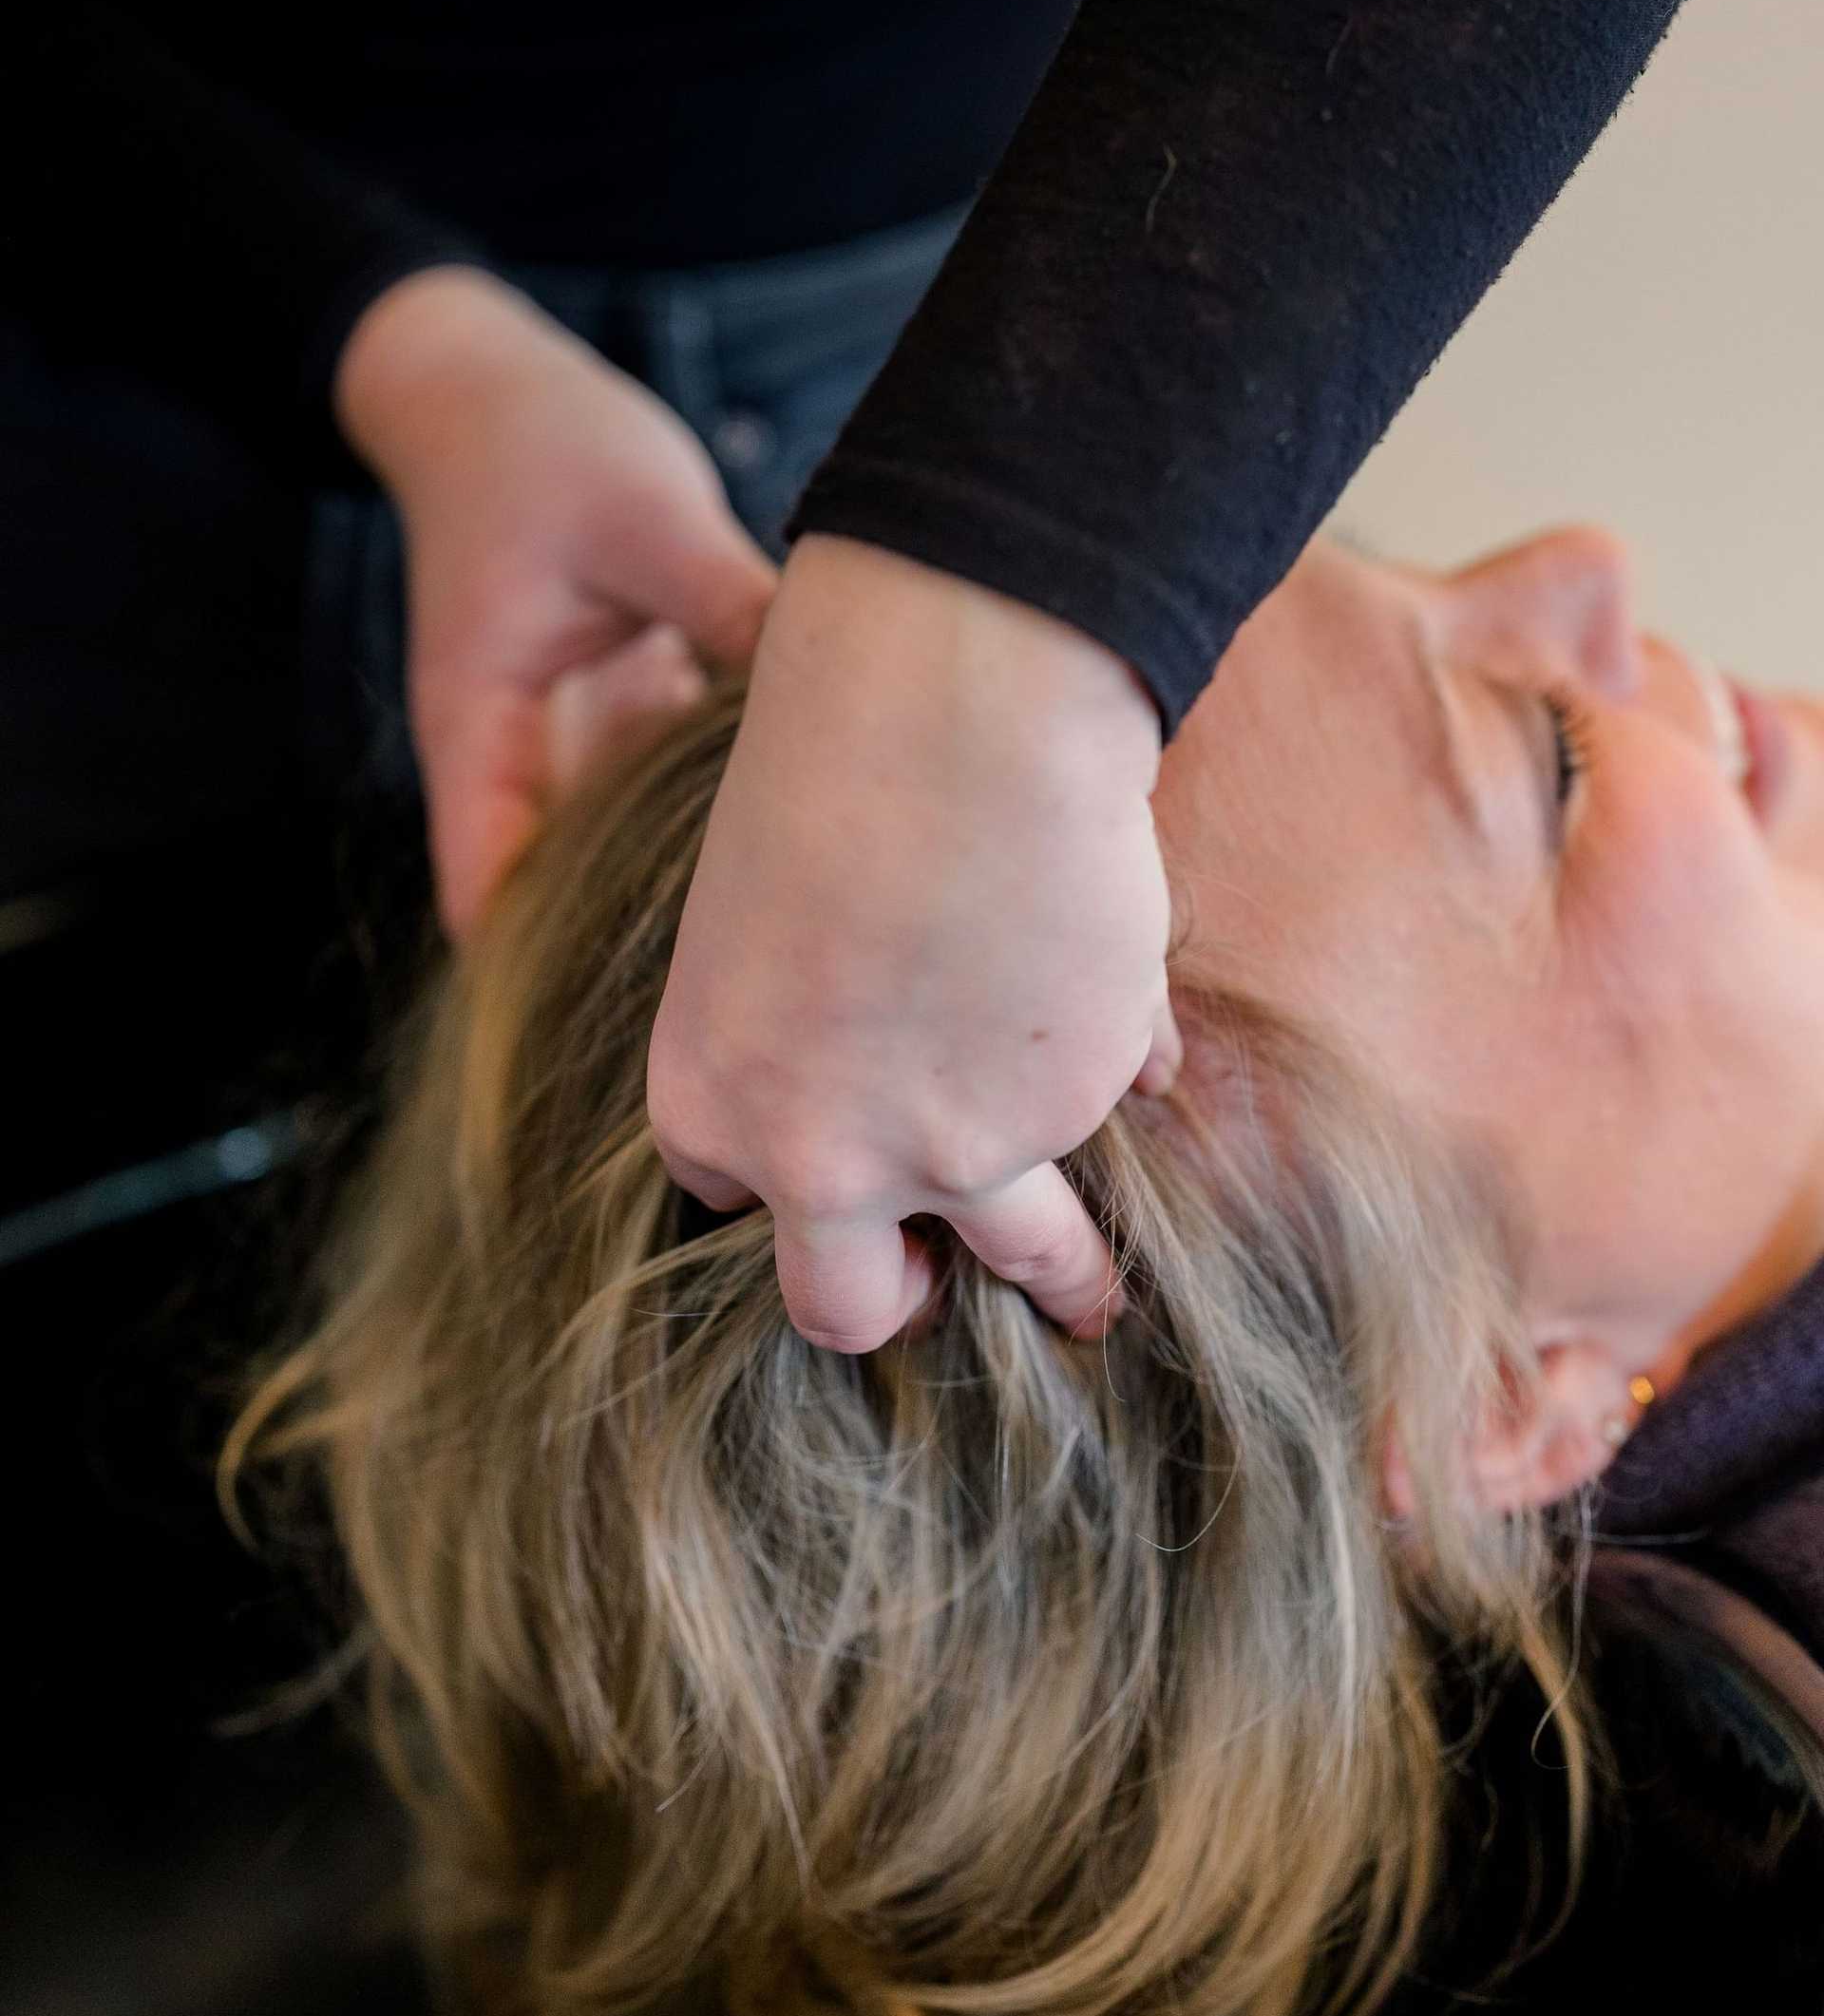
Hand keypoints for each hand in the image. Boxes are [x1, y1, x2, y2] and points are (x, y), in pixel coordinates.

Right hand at [333, 264, 779, 932]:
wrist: (483, 385)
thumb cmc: (536, 446)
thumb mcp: (643, 517)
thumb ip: (730, 603)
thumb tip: (841, 683)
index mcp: (480, 733)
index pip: (492, 895)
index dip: (550, 972)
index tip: (658, 1019)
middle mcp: (519, 757)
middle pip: (568, 895)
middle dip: (649, 952)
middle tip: (774, 998)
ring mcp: (571, 735)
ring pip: (630, 844)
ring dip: (698, 881)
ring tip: (814, 932)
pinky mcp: (620, 702)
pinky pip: (672, 778)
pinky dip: (727, 801)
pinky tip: (821, 823)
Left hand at [646, 531, 1183, 1351]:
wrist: (953, 712)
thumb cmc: (831, 762)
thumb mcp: (757, 909)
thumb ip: (808, 1013)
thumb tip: (902, 1049)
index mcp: (713, 1101)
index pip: (731, 1194)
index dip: (780, 1170)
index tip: (819, 1163)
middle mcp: (823, 1160)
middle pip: (847, 1304)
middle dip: (896, 1300)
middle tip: (935, 1284)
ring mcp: (960, 1150)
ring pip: (1031, 1260)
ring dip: (1065, 1282)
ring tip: (1088, 1301)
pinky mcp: (1078, 1102)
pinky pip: (1119, 1098)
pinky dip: (1124, 1066)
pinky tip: (1137, 1035)